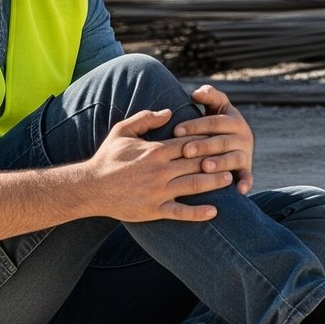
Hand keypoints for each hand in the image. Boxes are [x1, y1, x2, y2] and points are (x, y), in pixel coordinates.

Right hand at [82, 108, 235, 221]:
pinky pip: (181, 212)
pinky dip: (198, 212)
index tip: (221, 138)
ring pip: (194, 185)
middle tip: (234, 157)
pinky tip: (214, 211)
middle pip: (197, 163)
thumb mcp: (122, 131)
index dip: (207, 140)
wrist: (90, 187)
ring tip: (230, 178)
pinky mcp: (153, 210)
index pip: (189, 142)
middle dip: (217, 160)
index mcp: (155, 150)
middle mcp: (160, 170)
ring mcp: (158, 191)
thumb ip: (145, 118)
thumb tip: (169, 111)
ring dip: (215, 182)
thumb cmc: (107, 157)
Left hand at [175, 84, 253, 195]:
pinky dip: (246, 183)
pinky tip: (239, 191)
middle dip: (203, 145)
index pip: (214, 121)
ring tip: (205, 166)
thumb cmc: (216, 125)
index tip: (176, 131)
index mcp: (234, 120)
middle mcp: (243, 136)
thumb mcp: (216, 107)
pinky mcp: (247, 169)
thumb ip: (209, 96)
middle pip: (221, 141)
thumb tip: (197, 92)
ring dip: (220, 163)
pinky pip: (248, 177)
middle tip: (186, 151)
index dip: (195, 125)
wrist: (237, 142)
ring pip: (233, 159)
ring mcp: (246, 153)